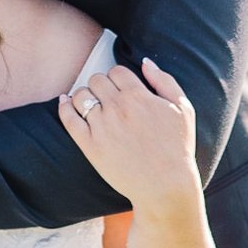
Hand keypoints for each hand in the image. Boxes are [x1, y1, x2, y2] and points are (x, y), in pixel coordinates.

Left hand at [58, 59, 199, 213]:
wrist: (166, 185)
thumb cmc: (177, 147)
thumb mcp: (183, 108)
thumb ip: (164, 80)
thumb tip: (145, 62)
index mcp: (138, 96)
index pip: (116, 71)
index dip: (118, 77)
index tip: (120, 87)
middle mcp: (117, 107)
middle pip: (96, 80)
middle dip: (101, 84)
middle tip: (106, 96)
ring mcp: (101, 126)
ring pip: (80, 96)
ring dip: (84, 95)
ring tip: (90, 102)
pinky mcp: (89, 145)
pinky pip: (68, 118)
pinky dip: (64, 107)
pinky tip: (65, 103)